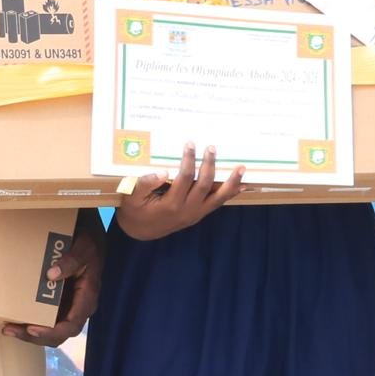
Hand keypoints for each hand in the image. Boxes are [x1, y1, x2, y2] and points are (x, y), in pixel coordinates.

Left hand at [5, 224, 101, 346]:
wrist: (87, 230)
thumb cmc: (87, 238)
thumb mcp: (84, 245)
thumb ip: (72, 260)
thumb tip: (51, 275)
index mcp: (87, 296)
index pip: (72, 325)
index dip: (52, 331)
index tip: (32, 328)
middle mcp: (78, 306)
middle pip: (58, 333)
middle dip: (34, 336)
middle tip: (10, 330)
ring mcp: (67, 304)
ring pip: (50, 329)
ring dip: (28, 332)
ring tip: (7, 327)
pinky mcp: (57, 299)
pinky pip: (44, 316)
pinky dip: (29, 320)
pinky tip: (12, 317)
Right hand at [114, 145, 243, 239]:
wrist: (141, 231)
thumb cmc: (135, 210)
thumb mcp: (132, 196)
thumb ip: (145, 184)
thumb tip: (163, 172)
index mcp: (171, 204)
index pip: (184, 178)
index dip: (188, 160)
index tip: (190, 144)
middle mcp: (187, 210)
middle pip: (204, 185)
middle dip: (209, 165)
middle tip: (212, 148)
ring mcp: (196, 214)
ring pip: (218, 198)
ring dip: (231, 182)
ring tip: (242, 168)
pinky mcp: (199, 214)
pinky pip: (218, 203)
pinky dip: (230, 193)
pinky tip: (242, 185)